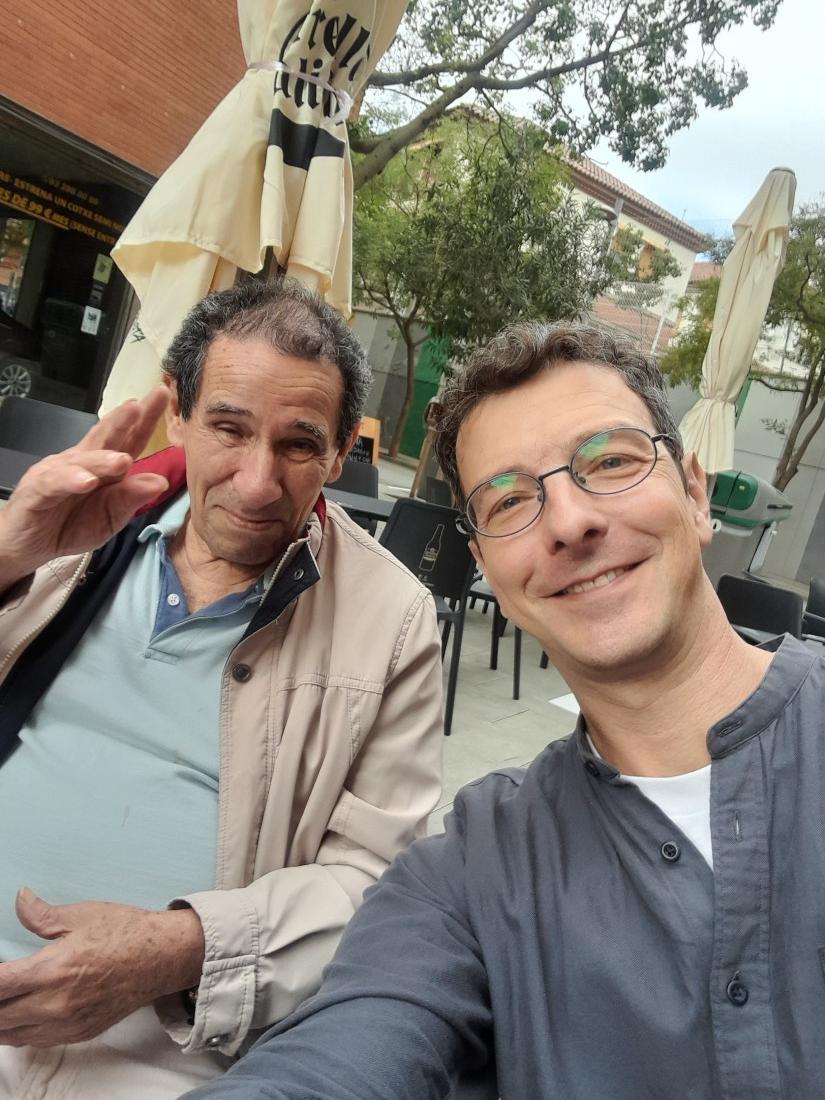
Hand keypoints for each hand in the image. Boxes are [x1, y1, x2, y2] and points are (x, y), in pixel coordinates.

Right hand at [0, 387, 170, 589]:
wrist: (30, 546)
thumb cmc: (71, 526)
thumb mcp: (110, 518)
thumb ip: (131, 499)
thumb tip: (161, 481)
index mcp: (105, 467)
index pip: (129, 440)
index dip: (144, 420)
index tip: (162, 396)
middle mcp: (83, 461)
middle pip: (105, 438)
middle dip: (122, 421)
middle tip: (139, 406)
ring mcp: (59, 471)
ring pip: (83, 460)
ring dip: (102, 459)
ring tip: (122, 461)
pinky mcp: (38, 488)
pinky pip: (55, 482)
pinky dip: (71, 480)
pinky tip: (86, 481)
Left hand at [0, 889, 204, 1046]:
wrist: (162, 957)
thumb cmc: (126, 932)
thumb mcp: (82, 915)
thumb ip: (42, 913)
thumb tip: (21, 899)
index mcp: (53, 970)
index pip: (0, 986)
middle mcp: (56, 1003)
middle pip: (0, 1016)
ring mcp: (67, 1023)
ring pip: (13, 1035)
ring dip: (1, 1021)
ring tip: (2, 1004)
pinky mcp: (79, 1032)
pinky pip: (37, 1041)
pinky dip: (21, 1031)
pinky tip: (20, 1018)